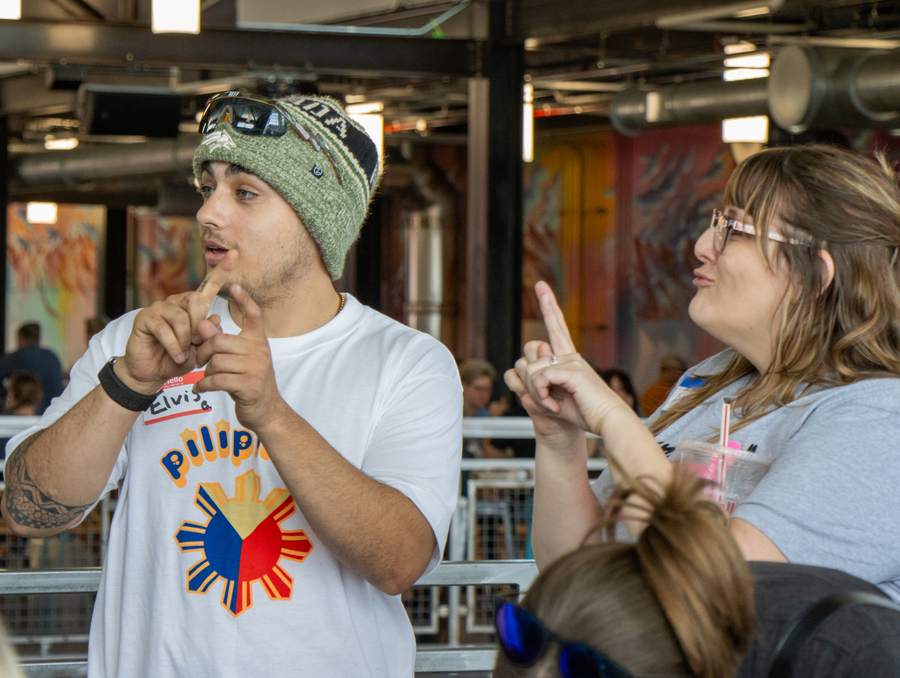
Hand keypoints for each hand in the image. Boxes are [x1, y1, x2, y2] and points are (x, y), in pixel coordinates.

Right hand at [119, 251, 236, 392]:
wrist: (153, 372)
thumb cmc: (178, 358)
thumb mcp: (201, 350)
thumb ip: (210, 336)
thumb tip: (216, 317)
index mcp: (193, 307)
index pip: (209, 285)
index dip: (222, 271)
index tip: (234, 254)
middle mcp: (177, 302)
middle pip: (196, 301)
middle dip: (199, 327)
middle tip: (195, 345)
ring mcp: (160, 307)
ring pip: (182, 317)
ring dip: (186, 340)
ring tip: (183, 353)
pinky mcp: (145, 317)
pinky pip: (165, 329)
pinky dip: (174, 346)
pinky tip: (176, 356)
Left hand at [192, 283, 284, 432]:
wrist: (266, 411)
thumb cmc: (249, 381)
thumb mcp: (238, 359)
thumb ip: (222, 341)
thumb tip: (203, 323)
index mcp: (258, 341)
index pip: (253, 315)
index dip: (244, 299)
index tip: (234, 285)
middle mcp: (260, 351)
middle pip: (219, 341)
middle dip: (203, 351)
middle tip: (199, 361)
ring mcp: (256, 369)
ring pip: (215, 361)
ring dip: (205, 372)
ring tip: (206, 378)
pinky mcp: (249, 386)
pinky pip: (216, 380)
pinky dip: (203, 386)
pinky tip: (199, 389)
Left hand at [506, 281, 632, 436]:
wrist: (608, 422)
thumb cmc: (586, 413)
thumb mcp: (554, 399)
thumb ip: (538, 385)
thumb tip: (521, 370)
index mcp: (569, 360)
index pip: (556, 327)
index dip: (548, 306)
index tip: (540, 285)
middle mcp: (570, 356)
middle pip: (529, 354)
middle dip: (527, 382)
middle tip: (544, 402)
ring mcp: (572, 361)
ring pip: (530, 370)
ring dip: (535, 394)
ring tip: (552, 406)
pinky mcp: (572, 371)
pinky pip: (540, 378)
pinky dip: (541, 397)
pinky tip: (554, 407)